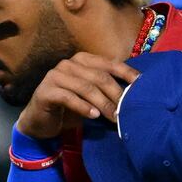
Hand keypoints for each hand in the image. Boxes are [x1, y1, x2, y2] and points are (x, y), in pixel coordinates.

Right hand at [15, 52, 138, 140]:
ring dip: (102, 103)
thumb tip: (134, 94)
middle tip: (126, 110)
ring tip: (113, 117)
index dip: (126, 73)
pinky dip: (83, 107)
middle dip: (115, 94)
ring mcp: (55, 75)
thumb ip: (106, 90)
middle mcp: (68, 64)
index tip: (141, 84)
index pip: (109, 63)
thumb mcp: (91, 97)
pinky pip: (68, 97)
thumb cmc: (70, 107)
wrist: (40, 121)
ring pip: (85, 87)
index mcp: (82, 60)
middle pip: (99, 76)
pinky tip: (93, 116)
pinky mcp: (45, 91)